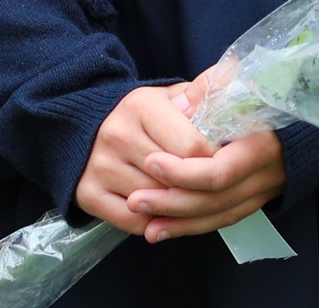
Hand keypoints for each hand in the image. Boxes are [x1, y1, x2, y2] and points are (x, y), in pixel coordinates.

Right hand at [76, 85, 216, 237]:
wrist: (89, 126)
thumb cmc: (142, 115)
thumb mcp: (171, 97)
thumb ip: (201, 99)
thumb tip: (230, 104)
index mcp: (140, 105)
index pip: (193, 148)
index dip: (213, 160)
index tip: (220, 162)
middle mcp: (116, 134)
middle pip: (174, 180)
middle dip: (196, 186)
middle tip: (208, 185)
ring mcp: (100, 166)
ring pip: (156, 203)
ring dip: (176, 206)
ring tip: (185, 195)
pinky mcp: (88, 194)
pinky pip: (134, 222)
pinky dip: (153, 222)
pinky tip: (161, 210)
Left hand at [136, 75, 283, 240]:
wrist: (302, 120)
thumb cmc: (264, 93)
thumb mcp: (239, 80)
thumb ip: (210, 89)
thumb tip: (182, 105)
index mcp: (262, 144)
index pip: (221, 170)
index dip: (185, 172)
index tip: (152, 161)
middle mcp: (264, 175)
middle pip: (215, 198)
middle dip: (172, 201)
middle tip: (135, 198)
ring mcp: (260, 193)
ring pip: (216, 215)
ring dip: (176, 221)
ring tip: (142, 218)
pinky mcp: (251, 203)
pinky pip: (219, 222)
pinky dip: (188, 227)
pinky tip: (158, 230)